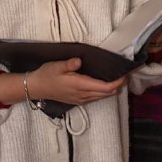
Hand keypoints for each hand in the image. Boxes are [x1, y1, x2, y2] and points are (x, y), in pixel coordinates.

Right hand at [0, 58, 126, 107]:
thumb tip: (79, 61)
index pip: (105, 87)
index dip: (118, 82)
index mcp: (80, 85)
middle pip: (107, 93)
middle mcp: (83, 95)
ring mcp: (81, 99)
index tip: (125, 74)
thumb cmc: (47, 75)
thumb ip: (69, 64)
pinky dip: (104, 92)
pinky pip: (96, 98)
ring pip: (102, 97)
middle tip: (125, 74)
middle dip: (118, 85)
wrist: (36, 88)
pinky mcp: (78, 101)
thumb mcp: (57, 66)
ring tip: (118, 78)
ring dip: (112, 89)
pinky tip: (105, 84)